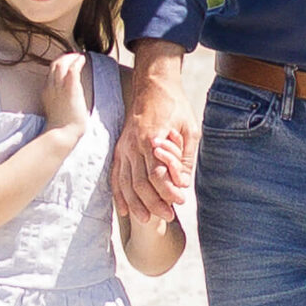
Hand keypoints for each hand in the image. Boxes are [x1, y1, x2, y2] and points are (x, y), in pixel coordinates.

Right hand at [41, 51, 90, 135]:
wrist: (62, 134)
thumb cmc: (62, 127)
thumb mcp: (56, 110)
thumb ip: (59, 101)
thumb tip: (68, 100)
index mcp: (47, 92)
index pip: (51, 72)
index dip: (59, 64)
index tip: (67, 62)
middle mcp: (51, 87)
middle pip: (55, 65)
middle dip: (64, 58)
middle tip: (74, 56)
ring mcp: (60, 88)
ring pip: (61, 64)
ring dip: (71, 57)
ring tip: (79, 56)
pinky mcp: (70, 90)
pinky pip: (72, 70)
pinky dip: (76, 62)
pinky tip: (82, 59)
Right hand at [112, 41, 198, 225]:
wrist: (153, 86)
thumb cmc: (175, 107)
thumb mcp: (189, 129)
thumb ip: (184, 157)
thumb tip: (182, 183)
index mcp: (152, 139)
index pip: (157, 174)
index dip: (168, 191)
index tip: (180, 201)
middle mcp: (134, 145)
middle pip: (140, 183)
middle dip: (154, 203)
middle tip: (168, 216)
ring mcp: (124, 147)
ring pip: (125, 183)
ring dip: (136, 204)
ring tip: (147, 220)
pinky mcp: (119, 149)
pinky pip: (115, 175)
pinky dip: (119, 194)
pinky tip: (124, 209)